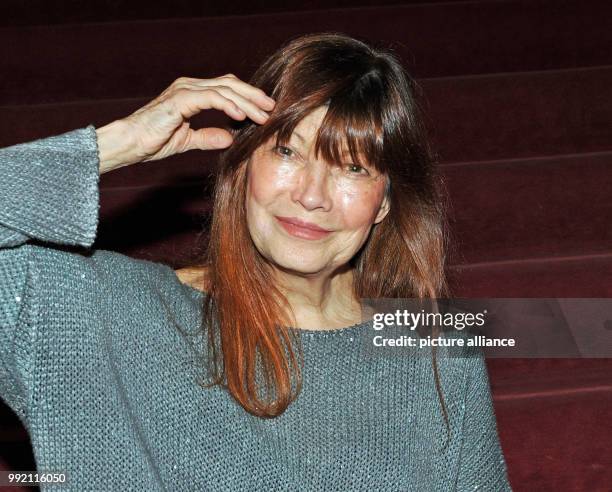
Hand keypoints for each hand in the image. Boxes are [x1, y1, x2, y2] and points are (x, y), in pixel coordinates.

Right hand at [96, 74, 275, 172]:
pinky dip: (227, 105)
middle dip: (253, 96)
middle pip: (229, 84)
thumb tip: (229, 138)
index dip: (247, 97)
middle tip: (272, 108)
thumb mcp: (187, 140)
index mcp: (192, 93)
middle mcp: (189, 86)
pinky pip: (209, 98)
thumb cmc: (152, 140)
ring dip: (246, 102)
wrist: (129, 143)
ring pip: (223, 90)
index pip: (226, 88)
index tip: (265, 111)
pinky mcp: (179, 100)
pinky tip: (241, 115)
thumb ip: (207, 137)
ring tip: (262, 115)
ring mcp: (184, 90)